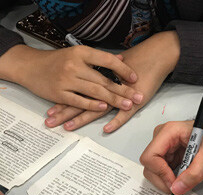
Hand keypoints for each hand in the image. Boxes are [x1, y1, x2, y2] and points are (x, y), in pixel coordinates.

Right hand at [0, 44, 138, 110]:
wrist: (30, 67)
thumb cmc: (54, 61)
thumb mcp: (76, 54)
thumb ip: (97, 58)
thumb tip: (120, 59)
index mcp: (81, 53)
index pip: (107, 61)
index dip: (123, 69)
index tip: (135, 78)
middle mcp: (75, 65)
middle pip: (104, 79)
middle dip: (123, 90)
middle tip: (138, 97)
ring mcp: (66, 80)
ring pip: (95, 91)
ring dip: (113, 99)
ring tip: (127, 105)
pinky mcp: (59, 93)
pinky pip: (79, 101)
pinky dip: (92, 105)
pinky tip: (104, 108)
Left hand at [45, 31, 179, 131]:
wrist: (154, 55)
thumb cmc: (132, 64)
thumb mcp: (111, 72)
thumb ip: (98, 80)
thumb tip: (83, 85)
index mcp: (97, 82)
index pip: (76, 94)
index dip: (62, 103)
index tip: (48, 112)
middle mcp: (104, 89)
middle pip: (80, 103)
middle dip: (64, 114)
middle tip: (49, 123)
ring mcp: (118, 97)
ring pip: (97, 109)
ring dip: (81, 119)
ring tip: (67, 127)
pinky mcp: (133, 102)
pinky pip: (124, 114)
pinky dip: (115, 121)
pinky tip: (106, 130)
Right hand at [140, 121, 202, 194]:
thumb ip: (193, 175)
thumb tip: (176, 189)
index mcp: (169, 131)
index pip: (150, 156)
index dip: (160, 173)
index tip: (173, 183)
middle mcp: (160, 137)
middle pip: (149, 165)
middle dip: (162, 179)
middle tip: (178, 186)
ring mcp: (161, 146)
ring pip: (152, 170)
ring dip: (165, 180)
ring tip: (183, 179)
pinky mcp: (164, 154)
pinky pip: (159, 171)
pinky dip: (168, 178)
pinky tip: (181, 176)